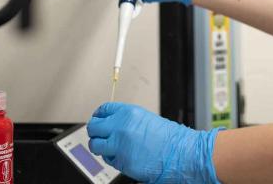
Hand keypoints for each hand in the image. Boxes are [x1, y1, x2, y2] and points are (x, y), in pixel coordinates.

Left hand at [87, 103, 220, 183]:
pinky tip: (122, 157)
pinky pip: (108, 160)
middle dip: (95, 132)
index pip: (103, 110)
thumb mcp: (144, 119)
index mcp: (127, 112)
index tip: (98, 120)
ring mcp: (119, 145)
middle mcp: (120, 126)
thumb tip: (110, 124)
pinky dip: (112, 160)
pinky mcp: (121, 161)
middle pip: (93, 127)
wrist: (179, 153)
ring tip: (108, 149)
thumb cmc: (167, 137)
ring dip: (99, 147)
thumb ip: (125, 120)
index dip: (98, 116)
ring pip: (95, 145)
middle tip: (99, 136)